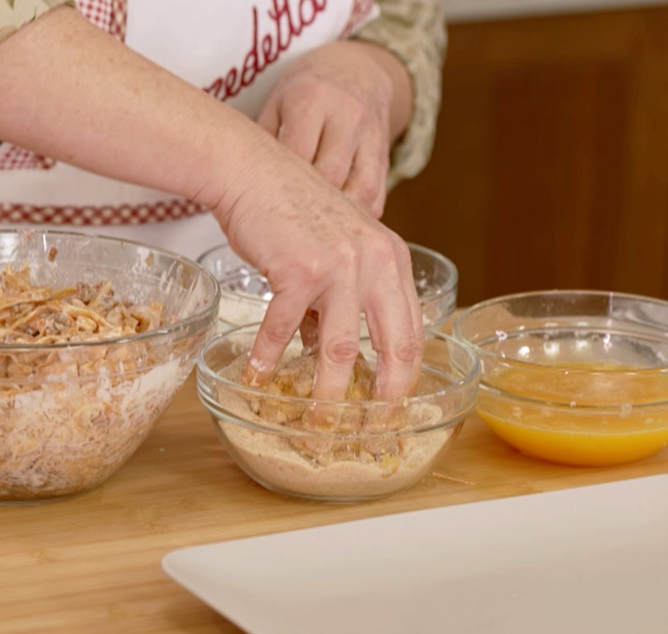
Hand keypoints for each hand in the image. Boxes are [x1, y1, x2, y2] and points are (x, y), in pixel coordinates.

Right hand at [212, 133, 423, 401]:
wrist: (252, 170)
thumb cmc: (293, 210)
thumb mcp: (337, 250)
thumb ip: (343, 299)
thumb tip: (325, 352)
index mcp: (392, 261)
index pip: (414, 332)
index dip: (407, 377)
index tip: (395, 407)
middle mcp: (375, 264)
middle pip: (394, 348)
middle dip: (385, 398)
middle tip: (370, 430)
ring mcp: (340, 266)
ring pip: (341, 349)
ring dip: (326, 394)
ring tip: (316, 422)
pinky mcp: (299, 270)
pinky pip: (284, 328)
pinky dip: (268, 357)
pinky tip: (257, 377)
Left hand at [257, 40, 411, 217]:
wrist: (359, 73)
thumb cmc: (308, 93)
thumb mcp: (277, 103)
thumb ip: (264, 141)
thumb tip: (243, 184)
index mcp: (312, 98)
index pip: (296, 153)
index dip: (279, 183)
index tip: (263, 202)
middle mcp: (347, 116)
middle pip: (329, 175)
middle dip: (306, 205)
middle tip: (285, 223)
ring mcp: (371, 138)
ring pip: (359, 191)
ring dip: (336, 217)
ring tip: (312, 231)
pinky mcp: (385, 159)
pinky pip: (376, 199)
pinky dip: (356, 217)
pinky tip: (336, 226)